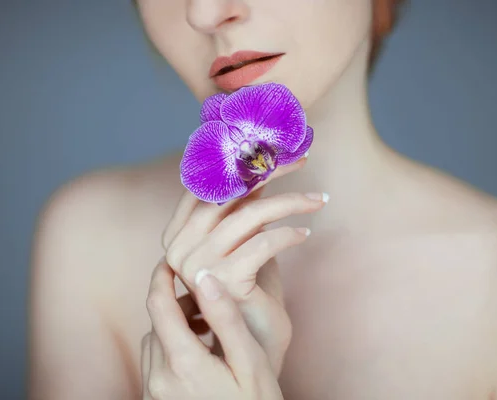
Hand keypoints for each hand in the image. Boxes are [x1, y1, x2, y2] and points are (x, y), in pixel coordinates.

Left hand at [141, 259, 284, 399]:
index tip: (172, 259)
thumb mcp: (250, 361)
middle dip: (176, 302)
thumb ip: (226, 319)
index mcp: (182, 361)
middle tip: (205, 298)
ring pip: (154, 340)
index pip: (158, 303)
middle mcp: (158, 377)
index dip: (162, 275)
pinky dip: (170, 348)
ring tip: (207, 328)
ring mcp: (153, 392)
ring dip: (174, 327)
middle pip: (156, 321)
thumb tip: (205, 278)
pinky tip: (199, 353)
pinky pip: (154, 362)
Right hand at [162, 157, 326, 372]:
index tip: (270, 147)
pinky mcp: (224, 282)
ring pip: (249, 216)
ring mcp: (198, 266)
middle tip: (302, 159)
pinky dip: (289, 234)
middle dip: (268, 172)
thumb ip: (243, 207)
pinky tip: (306, 234)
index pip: (204, 186)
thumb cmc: (250, 290)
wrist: (253, 345)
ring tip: (319, 199)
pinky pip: (263, 243)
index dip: (237, 162)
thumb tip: (260, 163)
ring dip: (290, 202)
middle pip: (227, 194)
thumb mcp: (243, 241)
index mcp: (178, 235)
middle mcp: (180, 249)